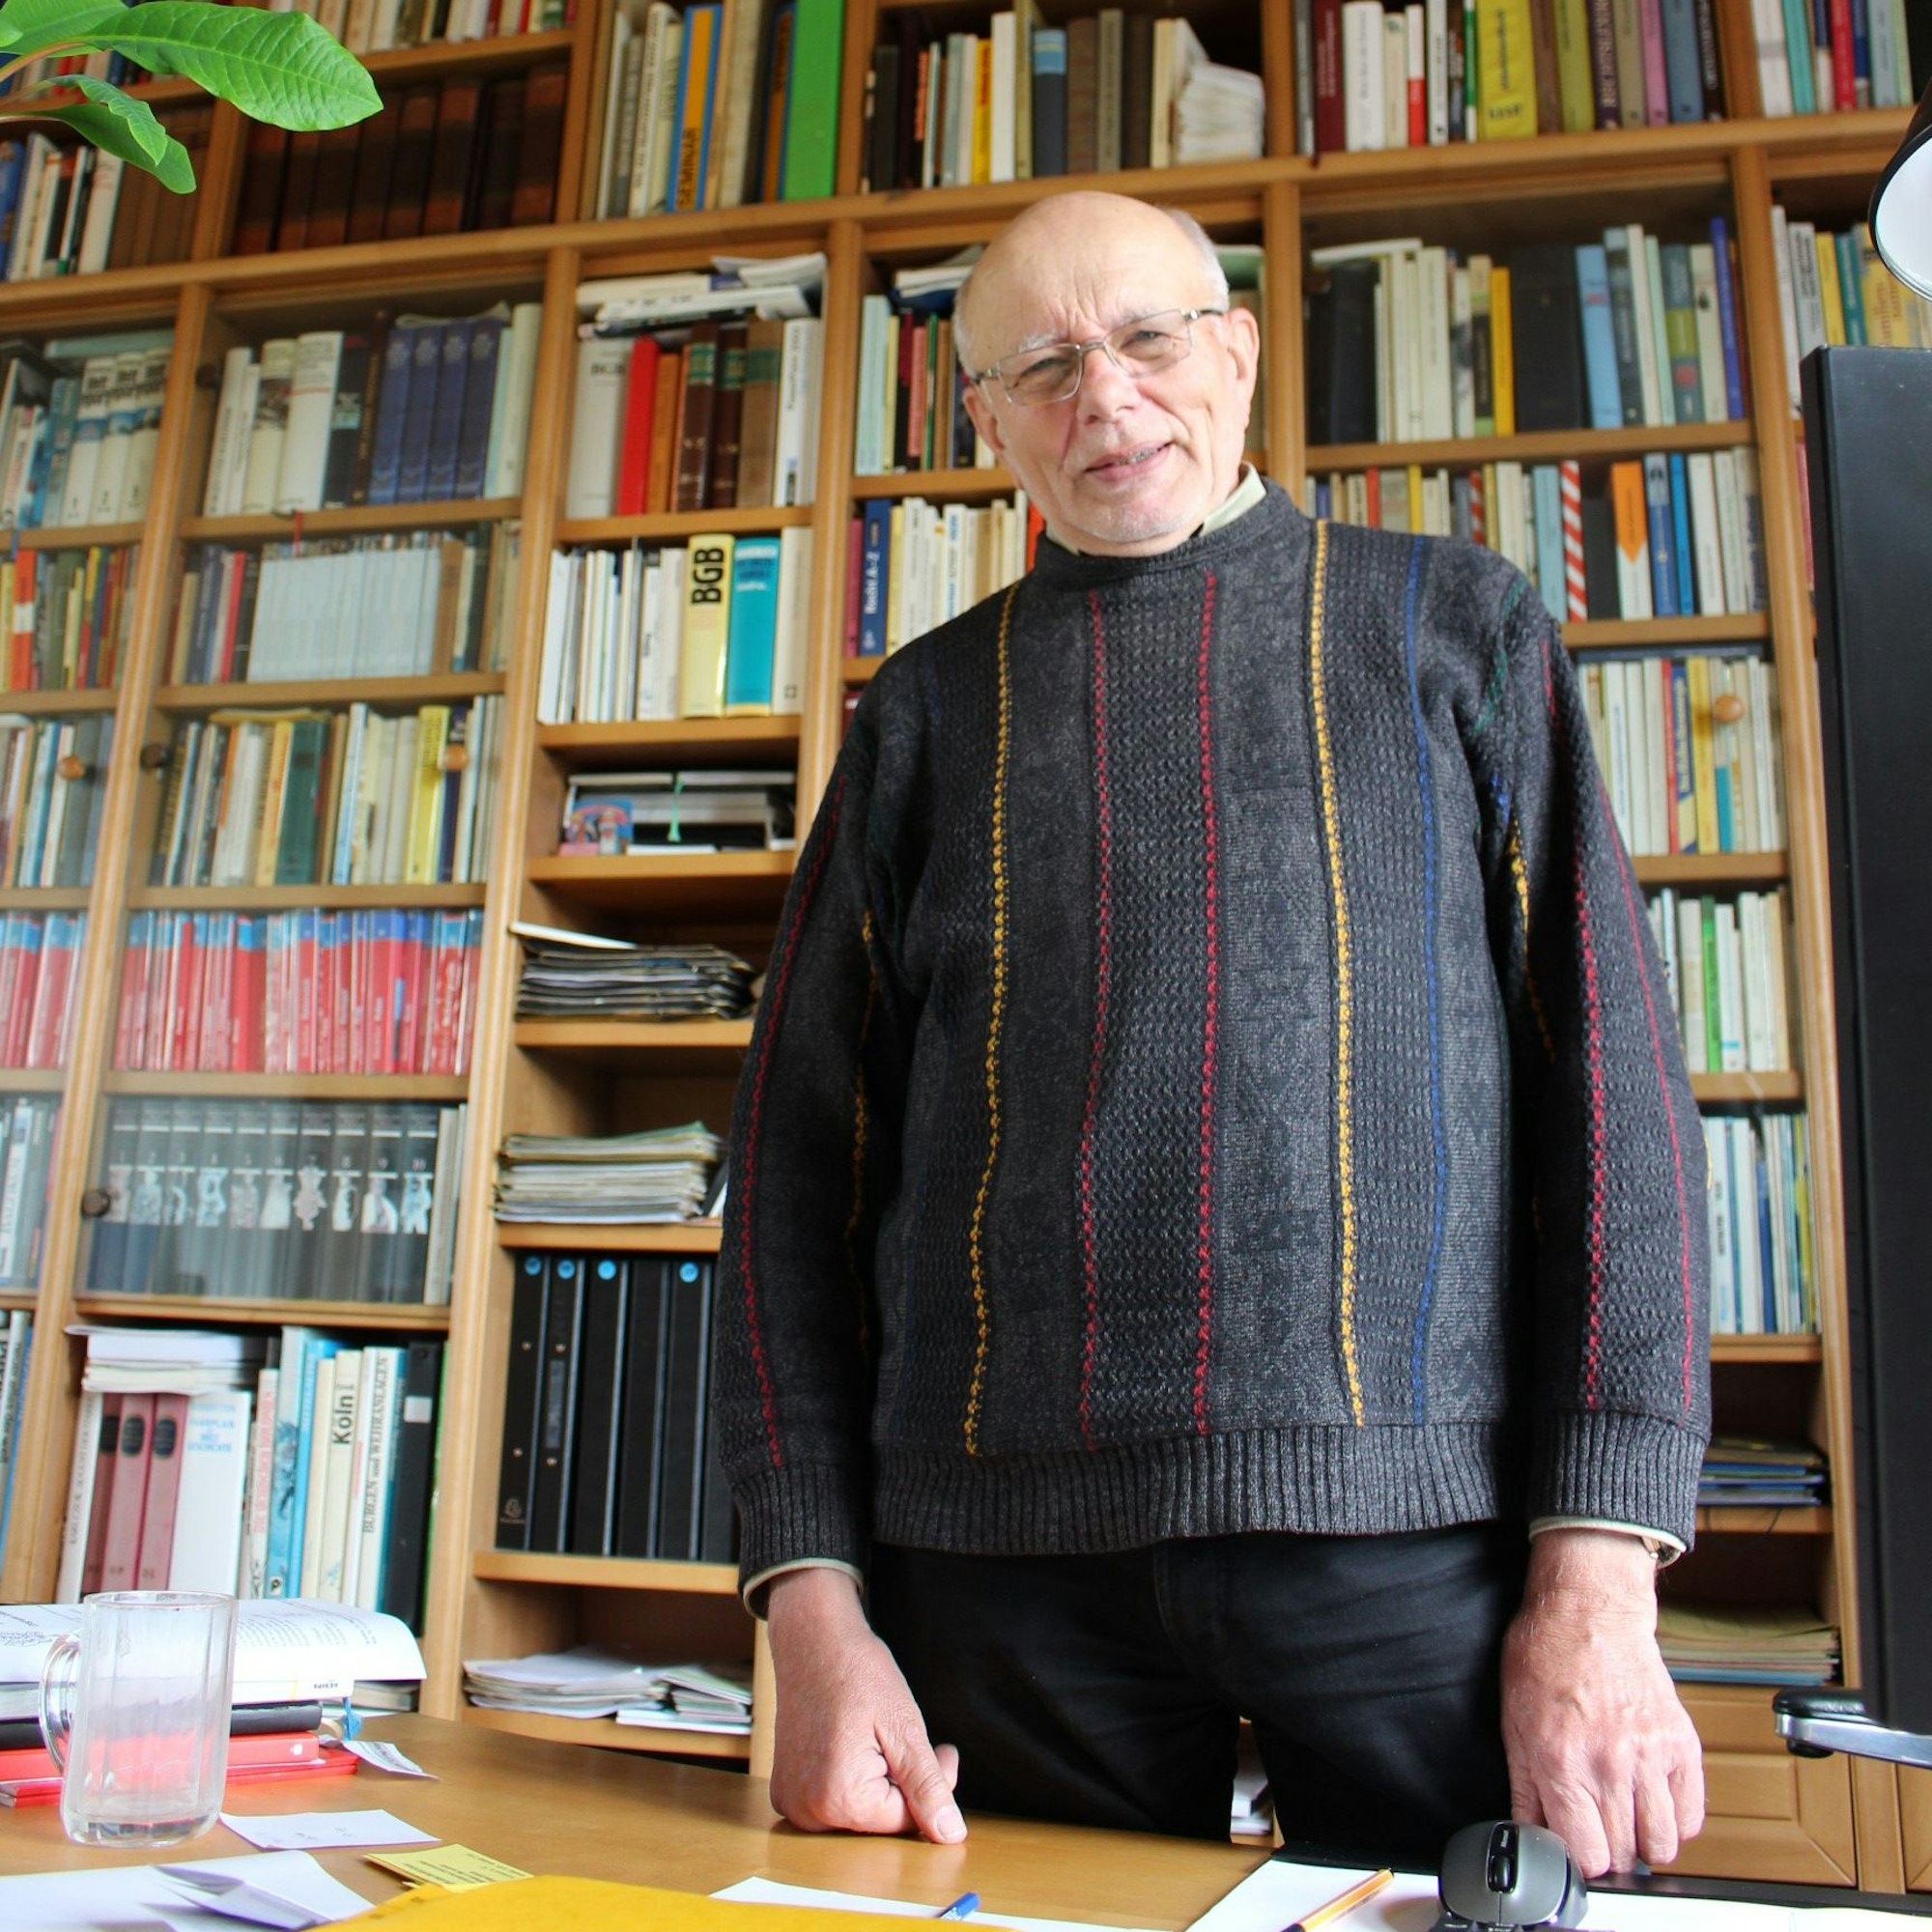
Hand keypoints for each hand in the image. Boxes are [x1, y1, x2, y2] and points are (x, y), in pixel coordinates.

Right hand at [764, 1567, 965, 1842]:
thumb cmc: (857, 1672)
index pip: (906, 1820)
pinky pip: (833, 1803)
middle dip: (906, 1787)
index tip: (943, 1749)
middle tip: (916, 1741)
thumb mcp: (905, 1728)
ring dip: (879, 1784)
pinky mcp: (786, 1792)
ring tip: (881, 1739)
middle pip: (881, 1821)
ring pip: (859, 1813)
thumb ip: (927, 1787)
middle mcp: (808, 1812)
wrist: (810, 1640)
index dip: (932, 1786)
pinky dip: (851, 1781)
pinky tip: (852, 1745)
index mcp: (840, 1799)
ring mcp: (792, 1803)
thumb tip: (951, 1835)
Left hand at [1500, 1528, 1704, 1876]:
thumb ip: (1525, 1788)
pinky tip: (1652, 1803)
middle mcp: (1609, 1764)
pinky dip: (1674, 1822)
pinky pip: (1691, 1816)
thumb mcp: (1514, 1724)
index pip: (1586, 1855)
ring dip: (1643, 1843)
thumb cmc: (1546, 1658)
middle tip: (1596, 1827)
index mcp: (1562, 1762)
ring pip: (1662, 1845)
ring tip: (1625, 1819)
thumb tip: (1529, 1835)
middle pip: (1623, 1855)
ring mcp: (1650, 1756)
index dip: (1577, 1859)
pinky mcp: (1680, 1744)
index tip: (1573, 1846)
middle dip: (1607, 1850)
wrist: (1589, 1612)